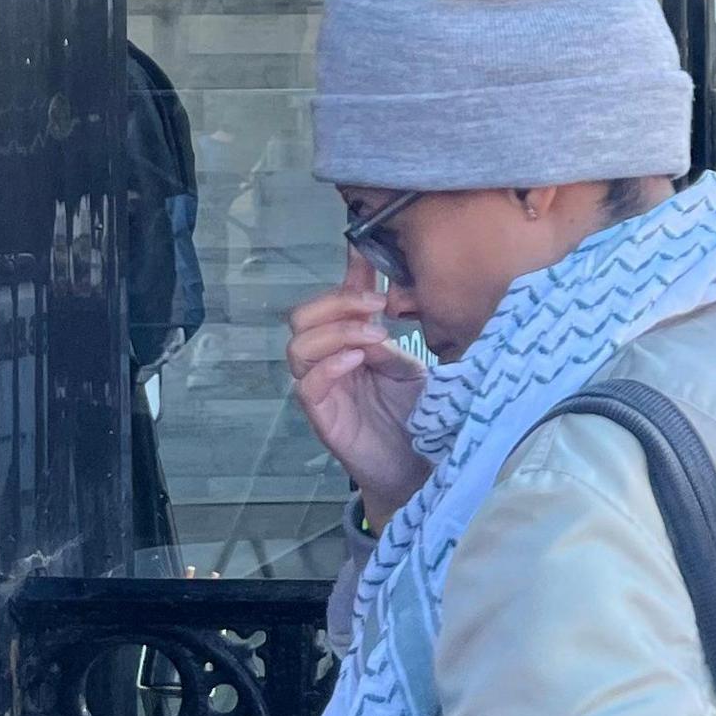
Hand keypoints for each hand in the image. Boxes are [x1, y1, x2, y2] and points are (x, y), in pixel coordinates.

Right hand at [287, 260, 430, 522]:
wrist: (417, 465)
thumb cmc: (414, 415)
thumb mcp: (408, 365)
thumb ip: (390, 335)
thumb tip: (383, 295)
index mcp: (349, 343)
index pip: (335, 302)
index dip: (347, 275)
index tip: (362, 249)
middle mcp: (328, 361)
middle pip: (302, 318)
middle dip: (337, 302)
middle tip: (377, 304)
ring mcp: (321, 388)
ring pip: (298, 346)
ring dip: (337, 331)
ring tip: (375, 335)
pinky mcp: (321, 416)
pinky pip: (307, 384)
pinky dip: (329, 365)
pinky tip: (357, 359)